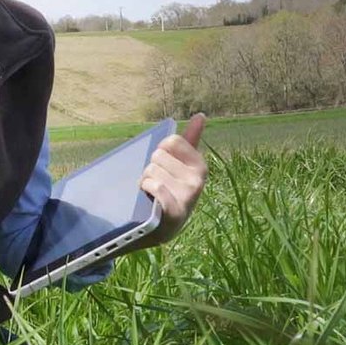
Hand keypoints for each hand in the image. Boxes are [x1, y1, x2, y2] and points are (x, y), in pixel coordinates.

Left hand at [127, 113, 207, 252]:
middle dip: (150, 169)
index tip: (164, 168)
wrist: (160, 228)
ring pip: (151, 171)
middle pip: (157, 156)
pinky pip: (154, 186)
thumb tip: (200, 116)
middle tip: (156, 185)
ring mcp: (188, 196)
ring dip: (144, 182)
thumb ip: (190, 140)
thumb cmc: (169, 192)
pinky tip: (150, 201)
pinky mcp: (176, 212)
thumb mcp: (181, 167)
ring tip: (152, 196)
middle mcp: (198, 180)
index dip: (159, 153)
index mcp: (200, 165)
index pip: (171, 141)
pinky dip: (146, 191)